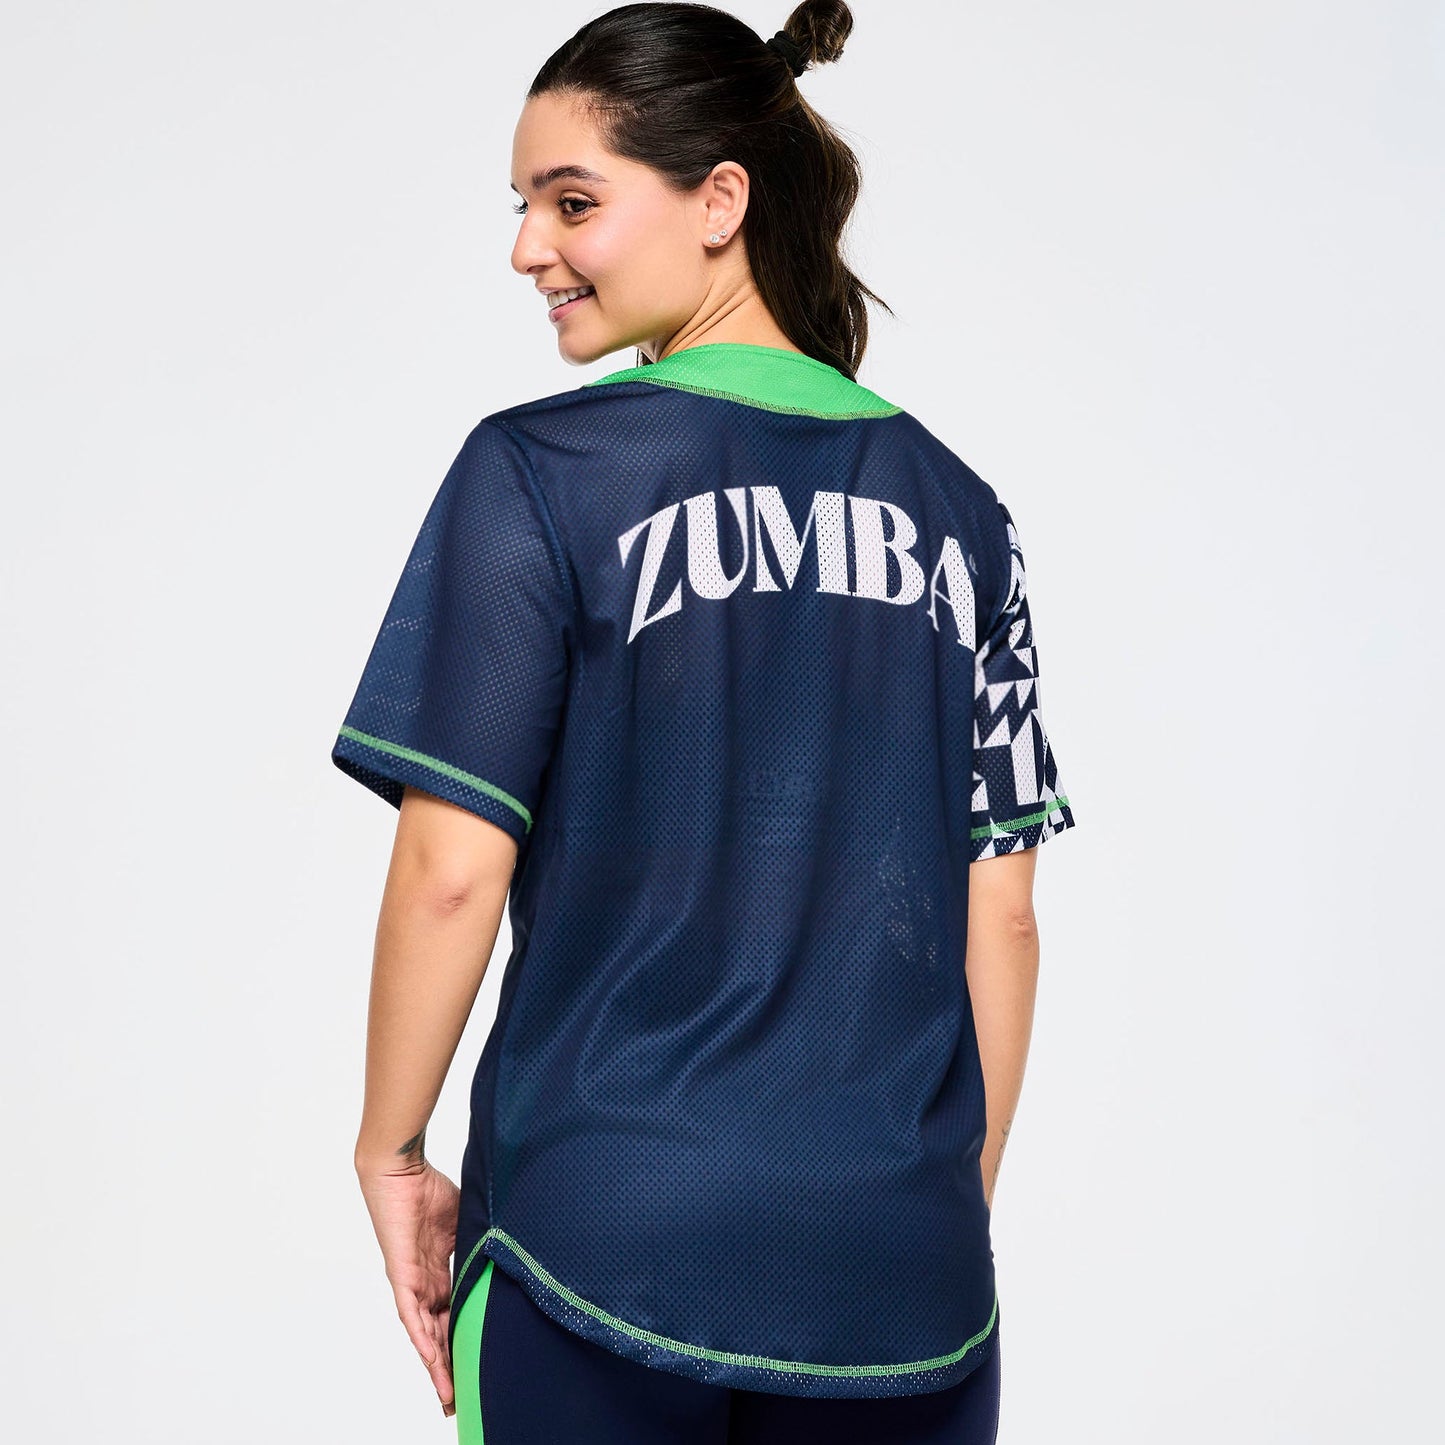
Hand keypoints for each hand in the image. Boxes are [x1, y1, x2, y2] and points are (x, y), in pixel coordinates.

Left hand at [356, 1159, 461, 1417]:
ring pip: (425, 1333)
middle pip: (438, 1334)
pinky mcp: (401, 1275)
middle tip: (460, 1397)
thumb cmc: (428, 1188)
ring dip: (436, 1363)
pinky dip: (421, 1337)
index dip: (462, 1341)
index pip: (452, 1316)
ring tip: (449, 1392)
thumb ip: (481, 1240)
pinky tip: (431, 1360)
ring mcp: (412, 1281)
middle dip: (449, 1366)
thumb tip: (511, 1249)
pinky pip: (411, 1314)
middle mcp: (424, 1283)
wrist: (401, 1169)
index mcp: (440, 1271)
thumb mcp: (466, 1220)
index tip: (474, 1366)